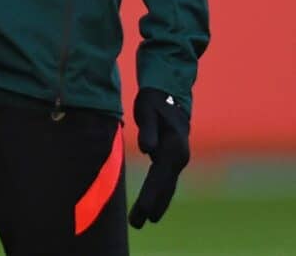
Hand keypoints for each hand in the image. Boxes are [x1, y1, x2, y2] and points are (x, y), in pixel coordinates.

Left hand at [129, 88, 189, 227]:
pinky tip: (151, 206)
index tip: (143, 213)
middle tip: (136, 224)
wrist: (168, 93)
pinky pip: (165, 180)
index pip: (160, 177)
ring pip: (166, 186)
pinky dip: (158, 194)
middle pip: (164, 186)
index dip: (151, 196)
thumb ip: (148, 130)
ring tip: (140, 221)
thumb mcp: (148, 110)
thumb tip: (147, 149)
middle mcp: (179, 157)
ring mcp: (177, 158)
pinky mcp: (171, 158)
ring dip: (155, 203)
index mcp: (174, 147)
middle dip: (151, 206)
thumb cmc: (154, 100)